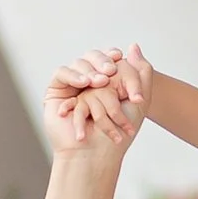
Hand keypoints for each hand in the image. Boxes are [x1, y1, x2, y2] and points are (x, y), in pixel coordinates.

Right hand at [43, 42, 147, 156]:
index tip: (117, 58)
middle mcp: (88, 83)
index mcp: (107, 83)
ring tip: (98, 84)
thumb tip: (134, 45)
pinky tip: (83, 84)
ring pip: (78, 63)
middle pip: (91, 57)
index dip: (111, 56)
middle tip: (109, 72)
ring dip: (89, 71)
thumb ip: (141, 73)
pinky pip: (61, 73)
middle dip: (101, 61)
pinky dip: (73, 75)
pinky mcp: (56, 92)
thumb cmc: (118, 133)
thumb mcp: (138, 101)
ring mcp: (72, 86)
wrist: (96, 153)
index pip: (107, 58)